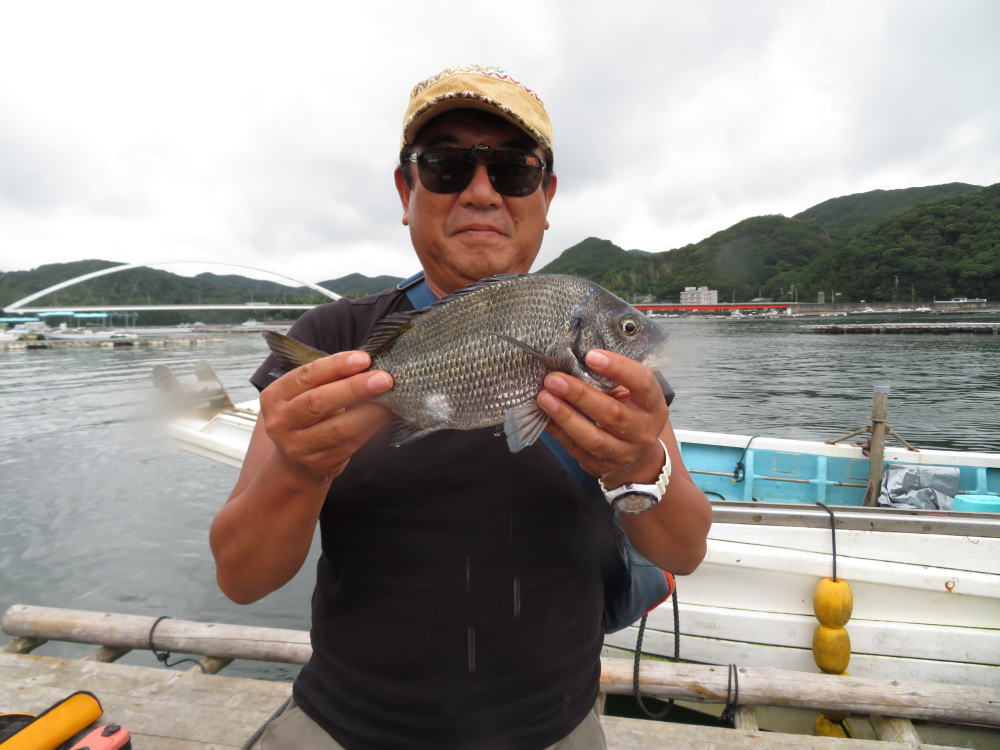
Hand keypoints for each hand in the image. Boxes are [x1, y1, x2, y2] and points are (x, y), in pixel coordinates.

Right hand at [258, 350, 393, 484]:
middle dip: (355, 388)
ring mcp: (297, 446)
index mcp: (274, 396)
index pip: (306, 375)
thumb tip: (366, 364)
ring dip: (368, 412)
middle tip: (384, 379)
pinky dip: (370, 429)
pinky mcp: (318, 463)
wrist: (295, 460)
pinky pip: (350, 444)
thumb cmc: (307, 415)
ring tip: (389, 398)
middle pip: (319, 402)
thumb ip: (328, 378)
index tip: (364, 359)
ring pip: (338, 427)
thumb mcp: (306, 392)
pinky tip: (382, 417)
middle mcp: (280, 422)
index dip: (336, 365)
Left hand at [536, 349, 667, 488]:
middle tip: (554, 379)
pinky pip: (576, 450)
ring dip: (565, 416)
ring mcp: (623, 453)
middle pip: (612, 413)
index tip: (591, 356)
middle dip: (580, 394)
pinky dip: (558, 432)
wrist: (638, 457)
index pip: (642, 384)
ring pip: (593, 438)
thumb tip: (574, 361)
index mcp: (654, 406)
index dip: (618, 368)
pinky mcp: (602, 467)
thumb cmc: (631, 413)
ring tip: (544, 398)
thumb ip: (613, 380)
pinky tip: (544, 417)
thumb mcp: (634, 395)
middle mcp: (643, 432)